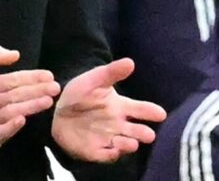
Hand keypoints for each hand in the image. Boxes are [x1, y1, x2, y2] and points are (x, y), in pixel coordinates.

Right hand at [0, 44, 60, 161]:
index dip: (31, 77)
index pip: (11, 79)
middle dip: (36, 90)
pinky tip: (22, 120)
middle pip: (14, 94)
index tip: (48, 75)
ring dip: (30, 106)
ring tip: (48, 101)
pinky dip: (10, 126)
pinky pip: (0, 132)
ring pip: (11, 111)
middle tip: (55, 87)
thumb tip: (14, 54)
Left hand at [51, 58, 166, 162]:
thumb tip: (130, 62)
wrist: (57, 112)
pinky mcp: (96, 150)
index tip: (160, 113)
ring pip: (125, 144)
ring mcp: (109, 138)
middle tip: (149, 135)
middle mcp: (119, 125)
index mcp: (121, 107)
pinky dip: (111, 154)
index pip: (141, 109)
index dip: (151, 111)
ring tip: (132, 143)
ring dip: (129, 145)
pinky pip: (106, 155)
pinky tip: (113, 150)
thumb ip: (111, 73)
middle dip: (143, 133)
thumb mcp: (93, 80)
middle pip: (137, 131)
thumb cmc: (80, 95)